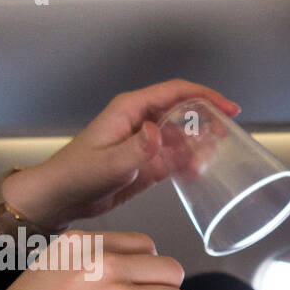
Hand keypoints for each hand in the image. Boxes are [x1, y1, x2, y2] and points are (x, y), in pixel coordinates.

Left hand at [1, 80, 240, 230]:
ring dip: (200, 146)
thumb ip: (137, 148)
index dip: (205, 96)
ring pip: (182, 136)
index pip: (175, 92)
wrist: (62, 196)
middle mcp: (140, 122)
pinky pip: (175, 158)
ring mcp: (145, 143)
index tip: (228, 108)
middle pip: (183, 111)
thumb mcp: (110, 162)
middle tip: (227, 133)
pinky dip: (189, 164)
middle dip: (208, 120)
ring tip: (214, 158)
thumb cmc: (77, 173)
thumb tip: (158, 132)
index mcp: (130, 110)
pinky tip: (198, 173)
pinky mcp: (146, 163)